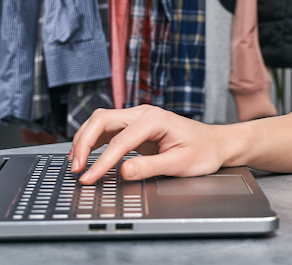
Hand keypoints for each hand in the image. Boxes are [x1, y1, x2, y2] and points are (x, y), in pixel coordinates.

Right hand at [69, 105, 228, 184]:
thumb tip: (123, 171)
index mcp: (154, 119)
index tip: (89, 178)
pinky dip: (93, 140)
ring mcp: (138, 117)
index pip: (119, 141)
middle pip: (102, 121)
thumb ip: (150, 167)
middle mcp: (143, 113)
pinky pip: (108, 128)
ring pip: (101, 121)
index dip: (101, 162)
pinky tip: (86, 155)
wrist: (215, 143)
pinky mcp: (135, 125)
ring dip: (85, 140)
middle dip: (84, 143)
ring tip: (77, 163)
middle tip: (77, 169)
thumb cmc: (203, 151)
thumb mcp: (180, 164)